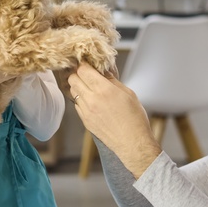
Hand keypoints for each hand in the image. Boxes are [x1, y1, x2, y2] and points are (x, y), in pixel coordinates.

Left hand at [68, 63, 162, 177]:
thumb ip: (113, 81)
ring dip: (78, 86)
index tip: (87, 63)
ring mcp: (86, 111)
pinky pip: (77, 105)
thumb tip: (104, 72)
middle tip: (86, 73)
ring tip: (88, 86)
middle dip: (78, 73)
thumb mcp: (128, 94)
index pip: (83, 70)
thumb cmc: (135, 118)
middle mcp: (92, 99)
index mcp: (104, 90)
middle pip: (73, 79)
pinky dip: (80, 99)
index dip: (84, 64)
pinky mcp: (85, 121)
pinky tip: (90, 100)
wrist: (132, 143)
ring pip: (73, 92)